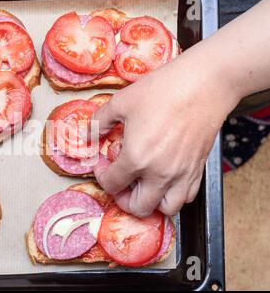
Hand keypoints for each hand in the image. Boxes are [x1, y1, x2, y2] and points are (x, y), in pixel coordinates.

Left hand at [92, 59, 237, 216]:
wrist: (204, 83)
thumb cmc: (163, 90)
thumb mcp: (121, 102)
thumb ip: (98, 122)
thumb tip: (87, 135)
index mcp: (136, 158)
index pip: (112, 184)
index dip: (102, 176)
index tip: (103, 164)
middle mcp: (160, 173)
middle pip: (138, 207)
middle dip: (123, 198)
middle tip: (120, 181)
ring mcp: (182, 174)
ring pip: (166, 208)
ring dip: (151, 202)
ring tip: (143, 185)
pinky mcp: (198, 169)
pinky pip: (188, 196)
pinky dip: (175, 195)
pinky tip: (166, 178)